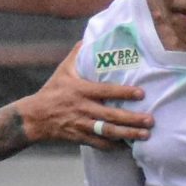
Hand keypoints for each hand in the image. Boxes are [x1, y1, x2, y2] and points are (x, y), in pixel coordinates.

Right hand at [20, 46, 148, 149]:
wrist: (34, 117)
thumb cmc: (52, 91)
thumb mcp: (64, 70)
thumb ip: (78, 55)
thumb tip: (89, 38)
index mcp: (81, 90)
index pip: (106, 91)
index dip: (124, 92)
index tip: (141, 93)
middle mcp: (83, 108)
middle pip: (112, 115)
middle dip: (133, 119)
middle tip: (151, 120)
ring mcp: (82, 124)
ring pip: (108, 131)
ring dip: (128, 134)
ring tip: (146, 135)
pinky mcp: (80, 137)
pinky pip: (100, 144)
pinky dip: (114, 146)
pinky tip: (129, 147)